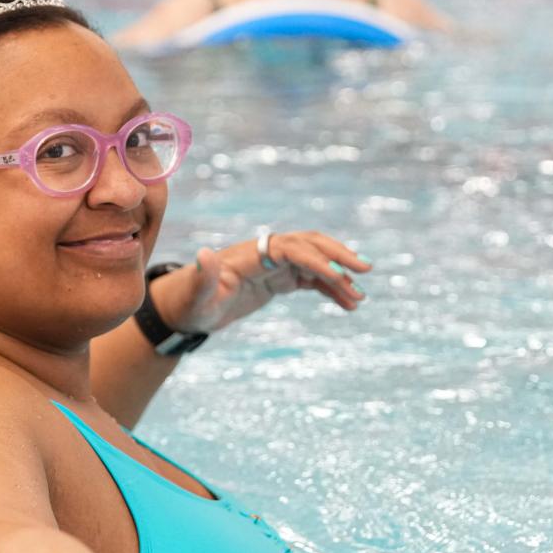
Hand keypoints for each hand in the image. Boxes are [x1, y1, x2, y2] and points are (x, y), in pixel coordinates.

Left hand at [164, 230, 370, 335]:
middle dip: (338, 255)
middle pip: (309, 245)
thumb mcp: (194, 297)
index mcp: (249, 254)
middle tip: (366, 270)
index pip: (290, 249)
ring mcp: (273, 266)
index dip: (316, 260)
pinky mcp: (277, 279)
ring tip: (359, 299)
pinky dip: (329, 289)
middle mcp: (265, 254)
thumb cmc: (189, 303)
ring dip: (338, 277)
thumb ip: (202, 276)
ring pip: (314, 263)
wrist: (186, 307)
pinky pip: (310, 279)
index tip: (340, 276)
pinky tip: (347, 304)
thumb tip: (204, 254)